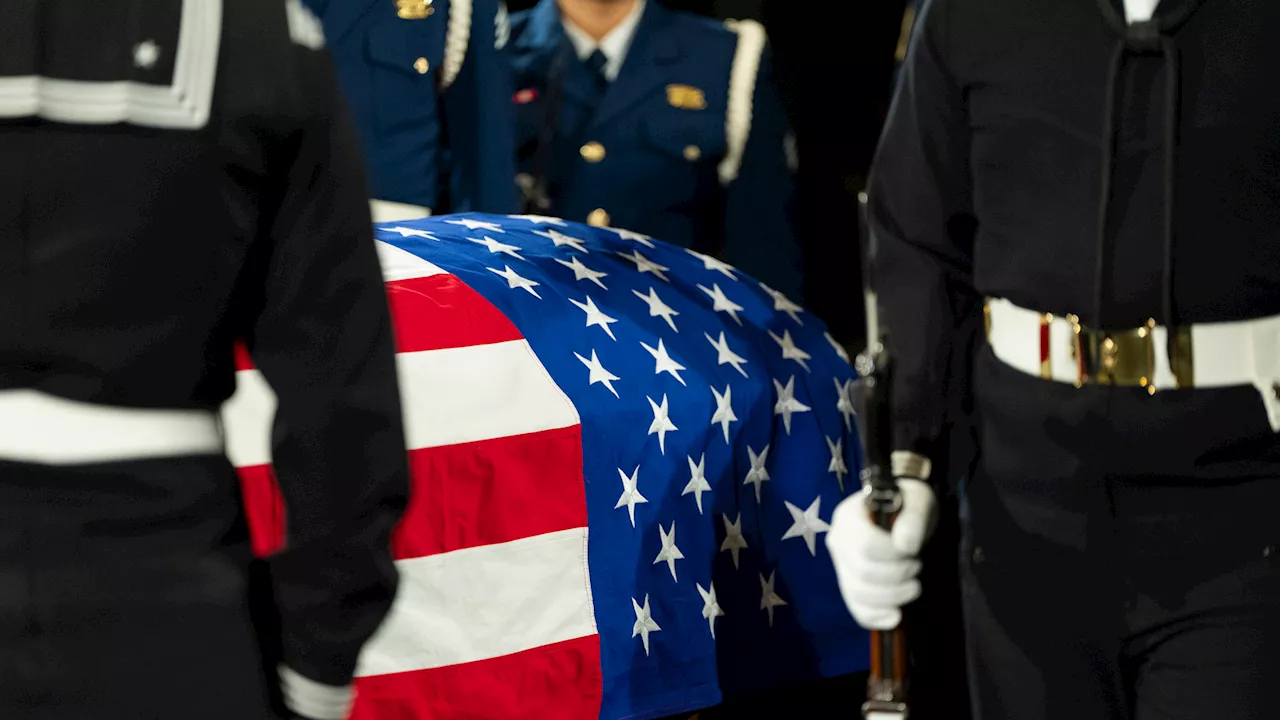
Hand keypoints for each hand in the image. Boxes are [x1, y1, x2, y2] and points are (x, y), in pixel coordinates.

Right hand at [825, 478, 937, 629]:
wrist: (903, 516)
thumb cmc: (908, 506)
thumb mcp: (918, 503)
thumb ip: (913, 520)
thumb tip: (905, 546)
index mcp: (848, 516)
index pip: (865, 544)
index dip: (893, 554)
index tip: (912, 549)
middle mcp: (838, 541)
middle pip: (862, 572)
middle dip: (897, 576)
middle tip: (917, 566)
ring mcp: (841, 566)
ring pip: (858, 594)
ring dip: (893, 597)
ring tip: (913, 586)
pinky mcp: (849, 586)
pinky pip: (857, 610)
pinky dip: (877, 617)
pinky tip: (896, 616)